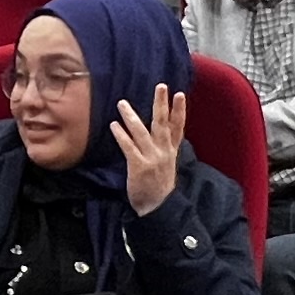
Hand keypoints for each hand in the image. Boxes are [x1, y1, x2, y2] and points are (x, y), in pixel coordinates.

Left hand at [113, 82, 185, 214]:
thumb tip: (162, 133)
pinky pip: (129, 147)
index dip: (180, 111)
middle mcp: (164, 152)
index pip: (178, 127)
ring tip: (122, 103)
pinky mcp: (139, 166)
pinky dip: (121, 135)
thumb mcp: (168, 165)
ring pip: (142, 132)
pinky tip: (114, 125)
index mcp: (171, 151)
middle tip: (161, 86)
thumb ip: (165, 148)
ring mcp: (152, 158)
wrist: (157, 208)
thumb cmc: (159, 186)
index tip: (179, 94)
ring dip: (131, 116)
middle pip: (163, 124)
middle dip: (162, 105)